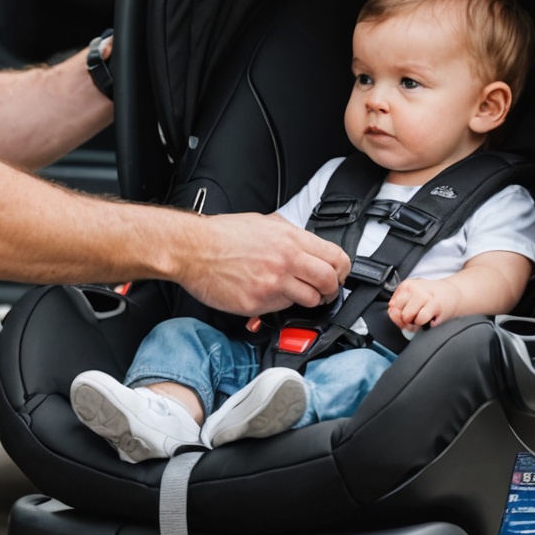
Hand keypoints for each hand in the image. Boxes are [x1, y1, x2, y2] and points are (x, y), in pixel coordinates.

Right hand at [177, 213, 348, 315]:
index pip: (336, 258)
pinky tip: (268, 296)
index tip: (337, 275)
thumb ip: (291, 236)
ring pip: (310, 301)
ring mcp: (272, 284)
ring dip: (307, 301)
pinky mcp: (257, 303)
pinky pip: (281, 310)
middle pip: (329, 282)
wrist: (193, 249)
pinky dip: (278, 307)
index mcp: (290, 239)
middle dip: (330, 290)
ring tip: (294, 295)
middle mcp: (285, 261)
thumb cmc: (223, 235)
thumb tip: (309, 248)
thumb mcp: (265, 223)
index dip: (341, 270)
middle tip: (323, 291)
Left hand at [388, 277, 460, 332]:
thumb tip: (393, 314)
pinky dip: (423, 323)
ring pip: (407, 316)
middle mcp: (414, 288)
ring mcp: (424, 296)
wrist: (452, 293)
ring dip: (414, 322)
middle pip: (398, 312)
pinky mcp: (435, 305)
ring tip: (422, 317)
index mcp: (407, 285)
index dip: (397, 315)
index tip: (405, 316)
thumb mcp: (412, 296)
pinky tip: (429, 318)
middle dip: (405, 319)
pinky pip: (420, 319)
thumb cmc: (430, 297)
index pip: (392, 305)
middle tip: (415, 317)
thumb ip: (400, 305)